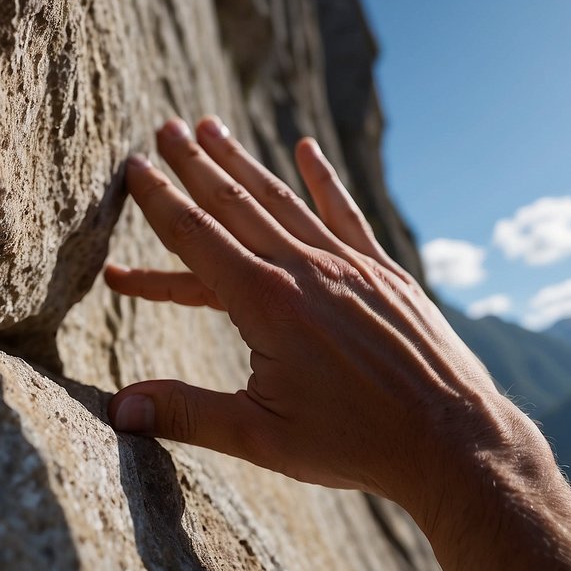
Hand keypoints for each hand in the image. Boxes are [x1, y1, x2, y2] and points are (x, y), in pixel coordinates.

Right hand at [107, 117, 538, 515]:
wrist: (451, 439)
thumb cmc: (354, 443)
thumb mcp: (260, 437)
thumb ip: (187, 414)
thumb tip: (118, 409)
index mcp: (266, 303)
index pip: (197, 238)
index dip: (160, 201)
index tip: (134, 166)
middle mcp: (305, 270)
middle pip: (236, 205)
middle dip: (195, 165)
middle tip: (164, 128)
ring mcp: (349, 265)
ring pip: (284, 201)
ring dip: (244, 164)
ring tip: (213, 128)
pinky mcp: (385, 273)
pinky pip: (346, 214)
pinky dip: (323, 180)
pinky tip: (306, 150)